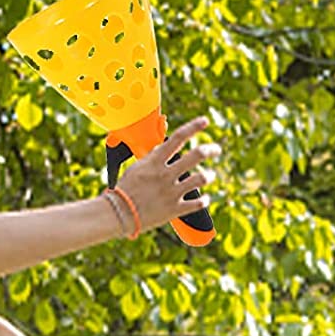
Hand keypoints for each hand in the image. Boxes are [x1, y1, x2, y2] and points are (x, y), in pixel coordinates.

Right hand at [115, 116, 221, 232]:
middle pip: (195, 155)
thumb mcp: (137, 167)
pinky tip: (205, 198)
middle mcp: (165, 174)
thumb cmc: (126, 190)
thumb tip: (164, 148)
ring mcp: (171, 192)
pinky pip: (197, 203)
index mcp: (155, 162)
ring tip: (210, 175)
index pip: (177, 137)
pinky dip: (204, 200)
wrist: (118, 214)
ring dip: (209, 175)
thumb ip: (153, 158)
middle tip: (216, 149)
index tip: (204, 121)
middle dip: (211, 149)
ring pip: (200, 178)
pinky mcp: (174, 209)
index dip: (193, 127)